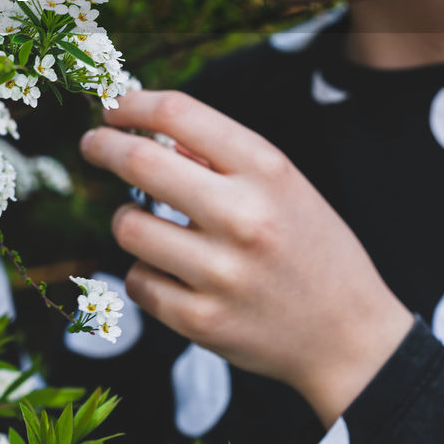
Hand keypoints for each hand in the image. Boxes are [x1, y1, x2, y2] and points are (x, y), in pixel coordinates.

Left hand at [80, 90, 413, 428]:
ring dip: (129, 220)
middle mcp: (244, 217)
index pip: (180, 114)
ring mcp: (221, 273)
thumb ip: (221, 157)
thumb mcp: (284, 186)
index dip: (133, 105)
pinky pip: (137, 281)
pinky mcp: (202, 322)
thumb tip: (148, 135)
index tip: (114, 108)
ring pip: (129, 226)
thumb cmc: (309, 247)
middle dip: (103, 146)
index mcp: (268, 171)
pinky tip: (174, 275)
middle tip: (92, 143)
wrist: (351, 338)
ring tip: (154, 228)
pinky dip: (146, 274)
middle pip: (139, 163)